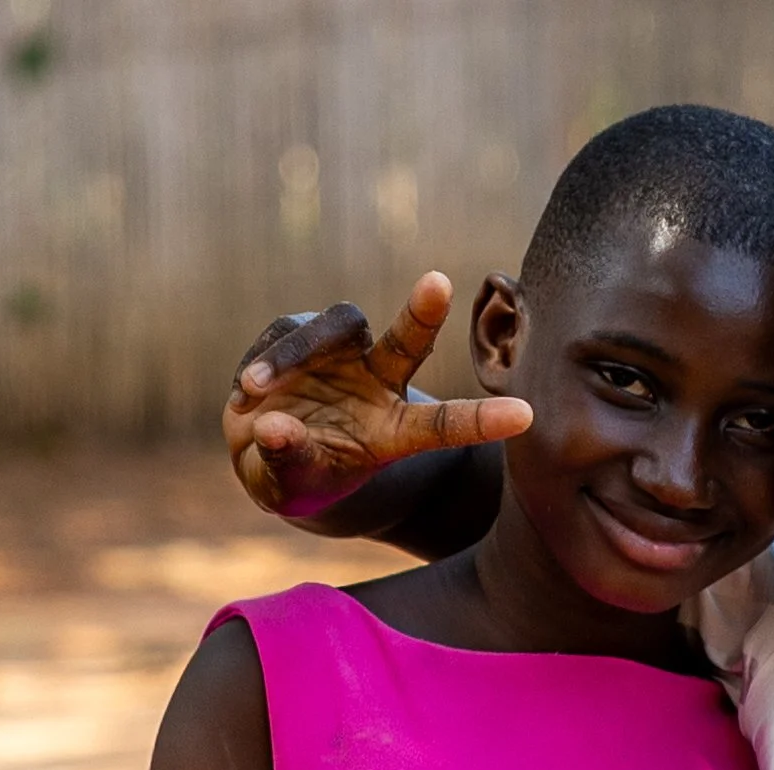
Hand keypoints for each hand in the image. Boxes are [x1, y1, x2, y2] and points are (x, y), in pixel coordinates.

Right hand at [222, 271, 532, 516]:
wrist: (264, 450)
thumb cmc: (298, 474)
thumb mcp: (294, 482)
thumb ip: (289, 459)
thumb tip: (273, 428)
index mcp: (395, 429)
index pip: (446, 424)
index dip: (483, 420)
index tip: (526, 416)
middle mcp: (379, 382)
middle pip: (409, 342)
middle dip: (424, 312)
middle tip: (438, 283)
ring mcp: (343, 354)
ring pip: (334, 328)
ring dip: (290, 356)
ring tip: (252, 392)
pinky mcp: (303, 334)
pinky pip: (285, 333)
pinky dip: (263, 361)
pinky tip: (247, 394)